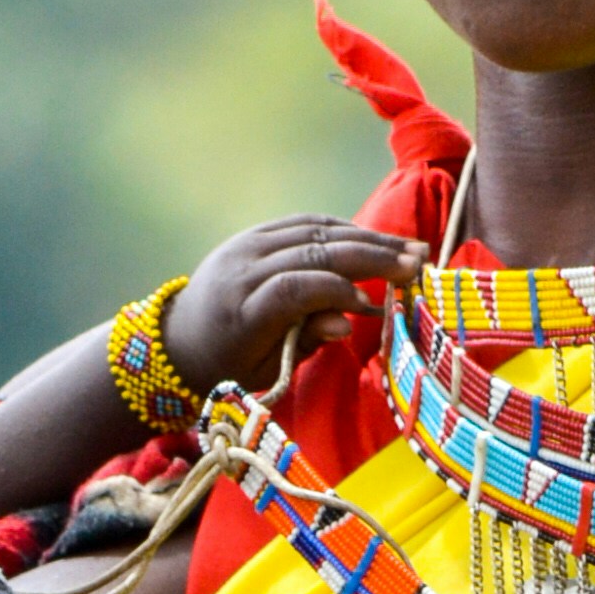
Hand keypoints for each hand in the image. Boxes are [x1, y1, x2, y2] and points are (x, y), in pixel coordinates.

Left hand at [165, 214, 421, 394]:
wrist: (178, 338)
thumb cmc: (229, 366)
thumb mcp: (265, 370)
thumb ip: (306, 342)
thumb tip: (347, 321)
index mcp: (241, 313)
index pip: (293, 289)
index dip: (338, 291)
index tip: (376, 303)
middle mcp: (242, 271)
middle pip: (312, 252)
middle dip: (370, 255)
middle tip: (416, 263)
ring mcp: (246, 246)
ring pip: (313, 231)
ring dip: (366, 237)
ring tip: (409, 248)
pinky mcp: (253, 234)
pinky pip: (303, 223)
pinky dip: (342, 229)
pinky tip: (374, 239)